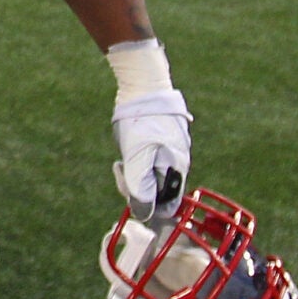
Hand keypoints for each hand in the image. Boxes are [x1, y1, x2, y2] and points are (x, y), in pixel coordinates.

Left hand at [112, 101, 190, 222]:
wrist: (142, 85)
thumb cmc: (141, 121)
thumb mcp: (137, 156)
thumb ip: (140, 185)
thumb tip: (144, 213)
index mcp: (176, 169)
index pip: (167, 204)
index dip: (149, 206)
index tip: (130, 194)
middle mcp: (176, 163)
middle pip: (158, 193)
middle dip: (137, 189)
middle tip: (120, 169)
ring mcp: (169, 152)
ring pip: (150, 179)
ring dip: (133, 176)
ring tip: (121, 162)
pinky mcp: (159, 143)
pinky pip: (148, 165)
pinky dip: (135, 165)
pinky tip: (126, 154)